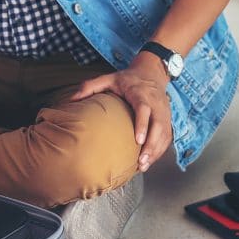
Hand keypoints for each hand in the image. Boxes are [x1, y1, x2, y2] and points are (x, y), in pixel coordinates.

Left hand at [70, 55, 172, 172]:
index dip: (142, 125)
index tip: (138, 141)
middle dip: (151, 145)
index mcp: (141, 94)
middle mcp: (156, 104)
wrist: (152, 72)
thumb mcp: (109, 78)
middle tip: (141, 161)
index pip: (144, 109)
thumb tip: (71, 100)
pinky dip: (160, 150)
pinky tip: (149, 161)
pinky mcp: (167, 119)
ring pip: (165, 134)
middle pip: (158, 125)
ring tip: (143, 166)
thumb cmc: (128, 79)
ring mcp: (164, 112)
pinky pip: (167, 137)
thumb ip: (90, 86)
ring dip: (156, 151)